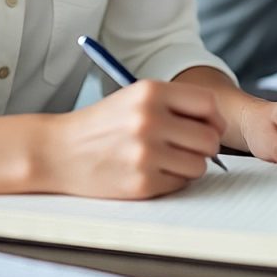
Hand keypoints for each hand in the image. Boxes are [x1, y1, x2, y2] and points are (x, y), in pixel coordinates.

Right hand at [46, 80, 225, 199]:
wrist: (58, 151)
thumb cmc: (102, 124)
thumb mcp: (135, 98)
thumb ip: (175, 104)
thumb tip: (217, 124)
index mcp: (150, 92)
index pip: (207, 104)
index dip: (213, 118)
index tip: (208, 126)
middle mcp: (149, 120)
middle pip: (209, 138)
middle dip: (204, 146)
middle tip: (186, 147)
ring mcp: (145, 153)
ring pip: (199, 165)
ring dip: (189, 165)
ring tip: (165, 159)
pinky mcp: (142, 182)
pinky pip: (180, 184)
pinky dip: (171, 180)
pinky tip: (150, 171)